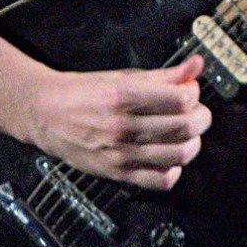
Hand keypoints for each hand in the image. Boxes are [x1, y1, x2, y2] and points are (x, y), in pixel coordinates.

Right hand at [22, 56, 211, 189]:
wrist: (44, 114)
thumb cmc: (84, 92)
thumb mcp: (123, 76)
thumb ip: (164, 74)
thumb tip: (197, 65)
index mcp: (125, 97)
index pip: (181, 99)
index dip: (194, 94)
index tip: (190, 92)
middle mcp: (124, 127)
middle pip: (186, 127)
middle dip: (201, 117)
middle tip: (196, 112)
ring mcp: (121, 154)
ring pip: (180, 155)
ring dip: (192, 143)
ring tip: (185, 134)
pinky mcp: (117, 174)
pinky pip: (161, 181)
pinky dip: (174, 170)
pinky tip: (168, 157)